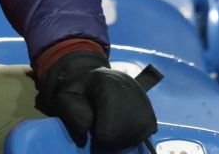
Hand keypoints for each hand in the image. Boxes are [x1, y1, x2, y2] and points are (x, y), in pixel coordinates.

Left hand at [37, 50, 157, 149]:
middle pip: (121, 138)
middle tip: (100, 126)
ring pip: (133, 139)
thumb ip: (71, 113)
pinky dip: (130, 136)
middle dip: (107, 139)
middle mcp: (134, 94)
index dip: (95, 135)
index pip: (106, 133)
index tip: (91, 123)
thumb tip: (86, 130)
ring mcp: (146, 106)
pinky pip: (141, 137)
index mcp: (110, 85)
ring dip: (118, 139)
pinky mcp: (152, 116)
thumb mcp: (66, 95)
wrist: (101, 79)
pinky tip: (121, 125)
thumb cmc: (82, 90)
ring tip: (110, 124)